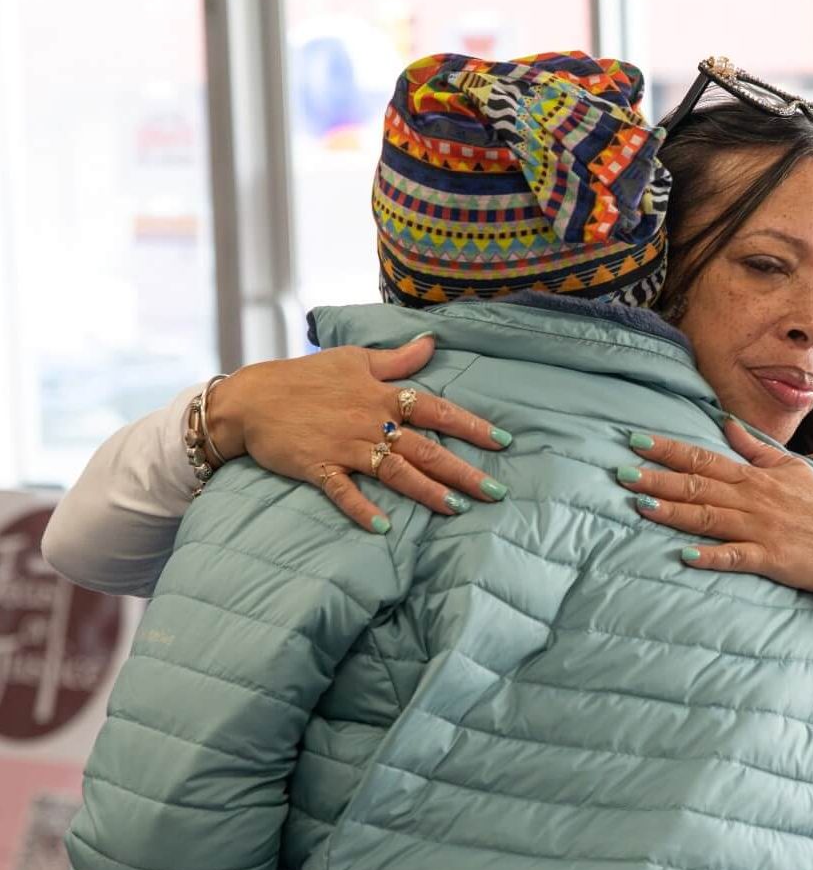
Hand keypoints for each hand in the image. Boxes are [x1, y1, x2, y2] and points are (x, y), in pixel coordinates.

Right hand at [207, 335, 512, 533]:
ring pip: (394, 470)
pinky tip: (385, 527)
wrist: (250, 398)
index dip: (471, 425)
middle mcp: (370, 421)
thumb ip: (398, 359)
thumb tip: (432, 342)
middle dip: (463, 470)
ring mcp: (344, 446)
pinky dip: (362, 509)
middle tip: (495, 492)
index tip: (504, 441)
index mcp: (382, 395)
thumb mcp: (354, 359)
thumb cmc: (305, 376)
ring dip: (426, 490)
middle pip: (425, 448)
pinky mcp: (318, 467)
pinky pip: (344, 491)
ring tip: (456, 509)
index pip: (437, 409)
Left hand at [617, 418, 812, 607]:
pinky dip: (710, 556)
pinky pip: (734, 556)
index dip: (668, 450)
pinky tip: (684, 555)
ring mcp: (757, 528)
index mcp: (753, 477)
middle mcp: (750, 499)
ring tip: (640, 505)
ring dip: (673, 511)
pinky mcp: (767, 558)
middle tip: (621, 472)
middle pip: (697, 485)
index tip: (636, 441)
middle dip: (658, 477)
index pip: (703, 457)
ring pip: (708, 517)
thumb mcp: (790, 468)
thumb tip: (726, 423)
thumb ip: (754, 448)